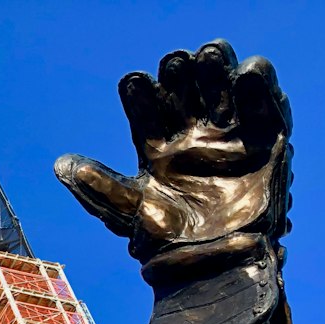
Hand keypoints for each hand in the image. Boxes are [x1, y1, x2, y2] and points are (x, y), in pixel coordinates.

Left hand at [55, 41, 295, 323]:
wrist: (212, 266)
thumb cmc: (166, 244)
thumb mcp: (127, 213)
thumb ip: (97, 188)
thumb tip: (59, 164)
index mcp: (157, 151)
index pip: (146, 111)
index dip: (140, 94)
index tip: (133, 83)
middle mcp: (191, 139)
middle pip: (185, 91)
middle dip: (181, 73)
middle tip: (175, 64)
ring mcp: (227, 138)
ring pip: (221, 90)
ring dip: (217, 69)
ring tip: (209, 56)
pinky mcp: (263, 142)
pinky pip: (264, 106)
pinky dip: (259, 86)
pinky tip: (249, 73)